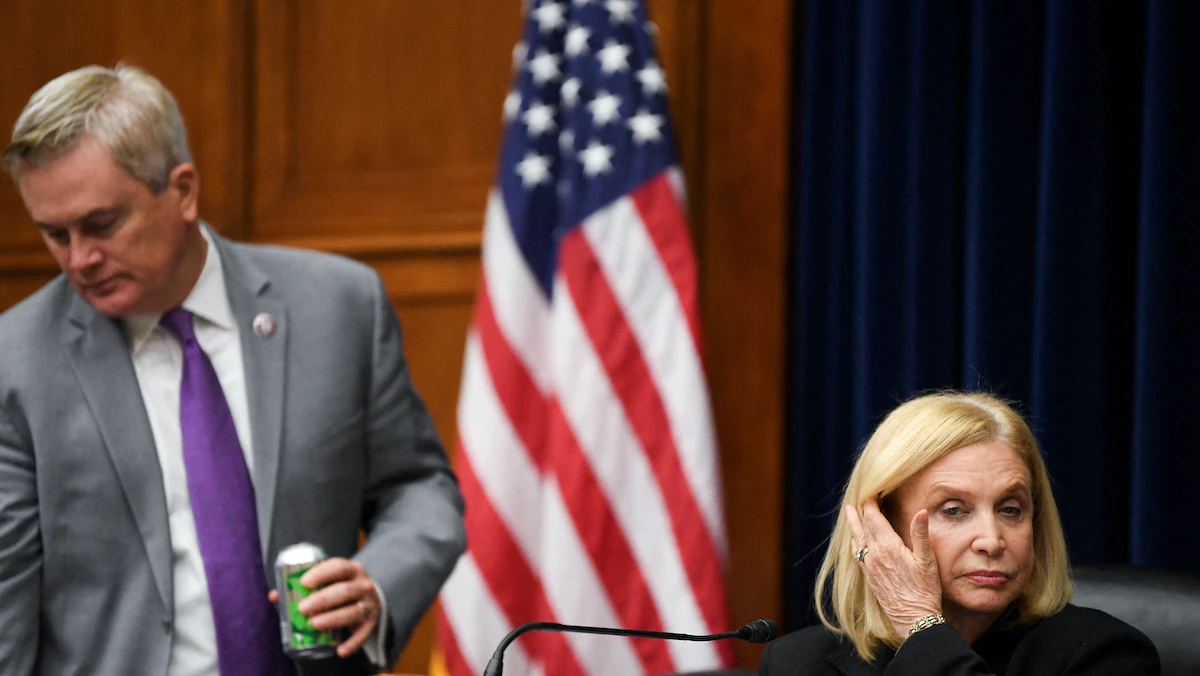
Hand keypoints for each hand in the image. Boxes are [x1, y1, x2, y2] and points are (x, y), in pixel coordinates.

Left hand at [267, 557, 381, 657]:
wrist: (370, 599)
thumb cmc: (341, 588)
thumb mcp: (329, 581)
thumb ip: (304, 586)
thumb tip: (275, 595)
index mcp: (352, 570)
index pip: (338, 567)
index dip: (321, 574)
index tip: (304, 582)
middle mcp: (364, 585)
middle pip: (345, 590)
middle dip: (323, 599)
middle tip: (303, 608)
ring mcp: (369, 604)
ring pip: (353, 611)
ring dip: (334, 619)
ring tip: (315, 624)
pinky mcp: (372, 622)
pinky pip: (363, 634)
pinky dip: (352, 643)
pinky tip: (340, 650)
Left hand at [844, 500, 942, 638]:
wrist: (913, 619)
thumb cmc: (924, 591)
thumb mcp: (927, 561)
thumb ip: (920, 534)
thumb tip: (921, 511)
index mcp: (887, 547)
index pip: (873, 517)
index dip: (871, 503)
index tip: (872, 491)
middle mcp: (873, 555)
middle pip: (862, 525)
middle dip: (860, 510)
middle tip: (858, 496)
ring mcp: (868, 566)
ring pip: (856, 539)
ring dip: (854, 524)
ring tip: (850, 512)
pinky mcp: (868, 576)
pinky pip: (856, 553)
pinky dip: (855, 541)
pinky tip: (855, 540)